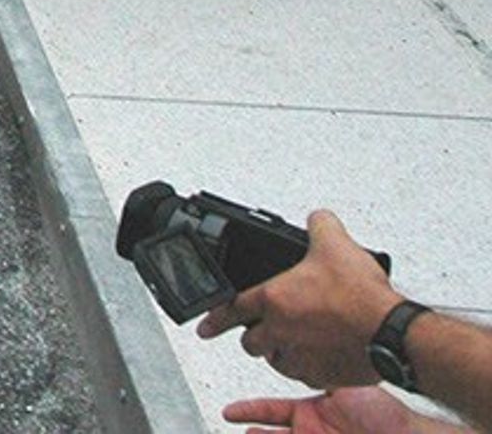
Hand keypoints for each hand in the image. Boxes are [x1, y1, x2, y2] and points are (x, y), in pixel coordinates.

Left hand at [198, 212, 396, 389]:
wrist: (393, 334)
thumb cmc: (363, 297)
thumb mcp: (336, 244)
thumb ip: (320, 225)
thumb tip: (318, 219)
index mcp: (275, 301)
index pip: (232, 309)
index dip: (215, 317)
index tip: (203, 327)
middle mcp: (281, 332)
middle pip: (252, 342)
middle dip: (253, 335)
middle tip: (260, 330)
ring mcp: (302, 357)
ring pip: (276, 361)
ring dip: (278, 352)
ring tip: (291, 341)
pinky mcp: (324, 376)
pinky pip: (305, 376)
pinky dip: (307, 368)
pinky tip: (319, 355)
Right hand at [224, 389, 461, 433]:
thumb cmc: (383, 414)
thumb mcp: (341, 386)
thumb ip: (318, 374)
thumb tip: (300, 349)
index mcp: (311, 411)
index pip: (271, 409)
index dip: (251, 409)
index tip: (233, 408)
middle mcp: (309, 428)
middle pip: (268, 428)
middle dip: (248, 423)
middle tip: (228, 416)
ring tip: (237, 432)